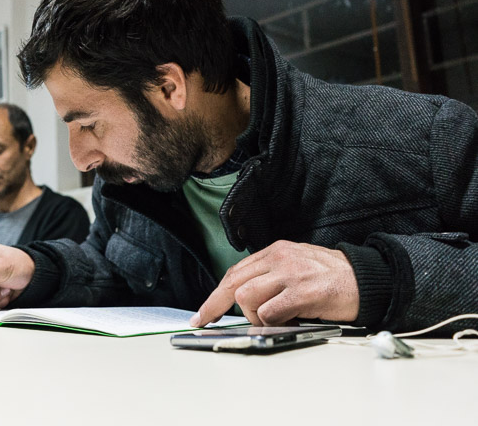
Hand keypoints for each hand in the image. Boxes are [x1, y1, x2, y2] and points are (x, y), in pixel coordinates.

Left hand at [190, 240, 358, 326]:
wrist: (369, 279)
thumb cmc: (333, 277)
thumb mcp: (296, 266)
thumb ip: (270, 276)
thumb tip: (242, 298)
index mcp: (275, 251)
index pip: (235, 272)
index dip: (216, 294)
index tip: (204, 312)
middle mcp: (279, 258)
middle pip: (233, 283)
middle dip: (215, 306)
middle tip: (206, 322)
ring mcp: (290, 274)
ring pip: (245, 297)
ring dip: (254, 316)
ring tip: (274, 319)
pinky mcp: (302, 292)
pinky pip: (269, 312)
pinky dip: (271, 322)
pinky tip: (287, 322)